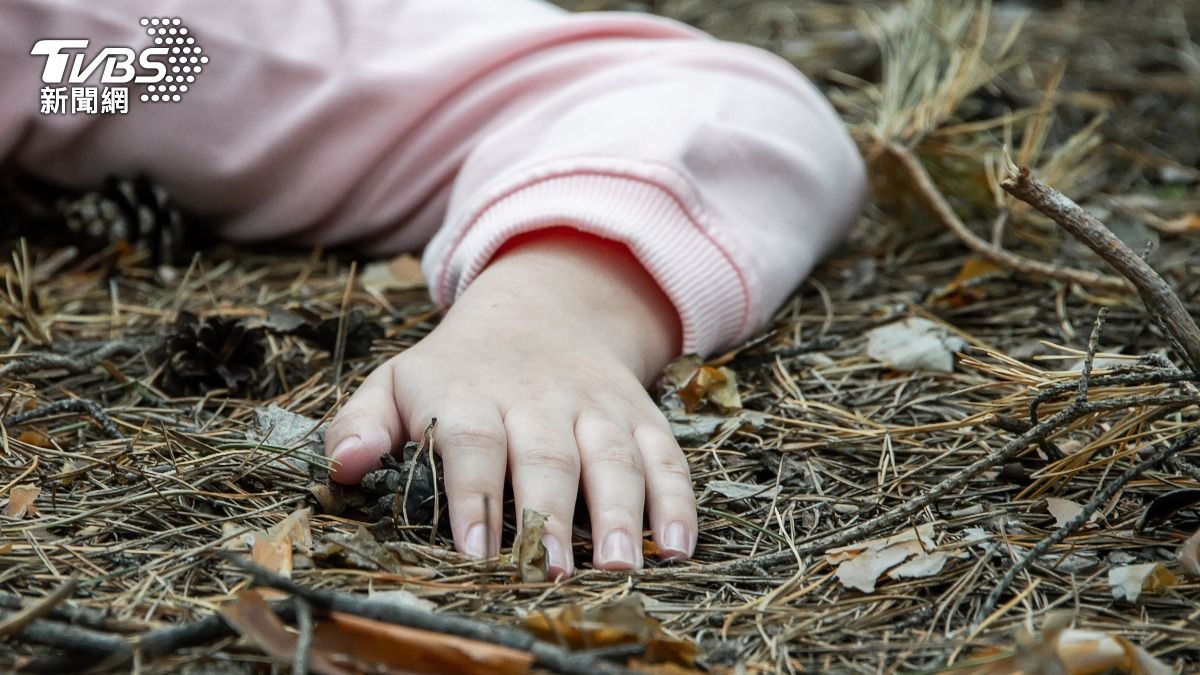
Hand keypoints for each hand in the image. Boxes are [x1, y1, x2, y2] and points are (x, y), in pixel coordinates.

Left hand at [323, 228, 696, 576]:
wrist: (544, 308)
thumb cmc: (459, 369)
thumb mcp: (399, 381)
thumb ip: (362, 422)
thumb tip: (344, 467)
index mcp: (471, 393)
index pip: (472, 442)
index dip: (474, 495)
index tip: (476, 549)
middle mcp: (538, 400)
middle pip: (547, 457)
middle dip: (550, 516)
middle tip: (552, 574)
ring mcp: (595, 408)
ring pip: (614, 458)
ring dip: (622, 513)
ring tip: (621, 567)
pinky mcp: (639, 417)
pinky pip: (666, 456)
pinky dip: (678, 500)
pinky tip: (681, 546)